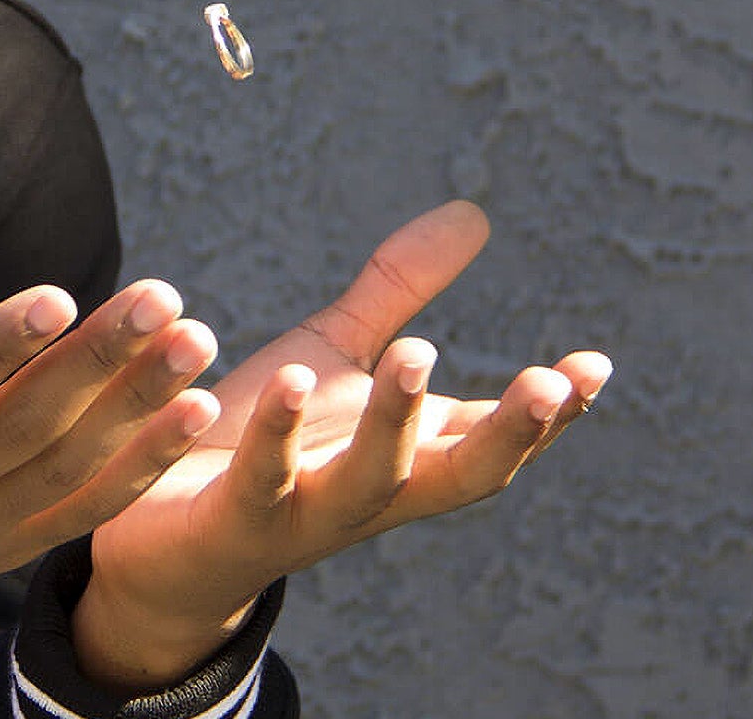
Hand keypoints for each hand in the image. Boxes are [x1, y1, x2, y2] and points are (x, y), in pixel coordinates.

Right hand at [0, 170, 222, 677]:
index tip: (63, 296)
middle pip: (20, 425)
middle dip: (97, 361)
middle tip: (163, 298)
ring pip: (65, 469)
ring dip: (138, 409)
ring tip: (194, 344)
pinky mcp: (4, 552)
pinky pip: (84, 511)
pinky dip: (143, 465)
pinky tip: (195, 412)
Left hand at [73, 202, 613, 689]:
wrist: (157, 539)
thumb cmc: (256, 440)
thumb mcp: (332, 357)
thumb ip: (398, 292)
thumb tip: (476, 213)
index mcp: (403, 454)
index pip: (491, 437)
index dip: (548, 412)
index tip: (594, 366)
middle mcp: (371, 494)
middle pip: (457, 476)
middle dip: (507, 433)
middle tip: (544, 382)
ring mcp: (307, 514)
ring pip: (369, 482)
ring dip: (397, 422)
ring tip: (415, 352)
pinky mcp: (235, 521)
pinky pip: (262, 479)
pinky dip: (277, 434)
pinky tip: (287, 380)